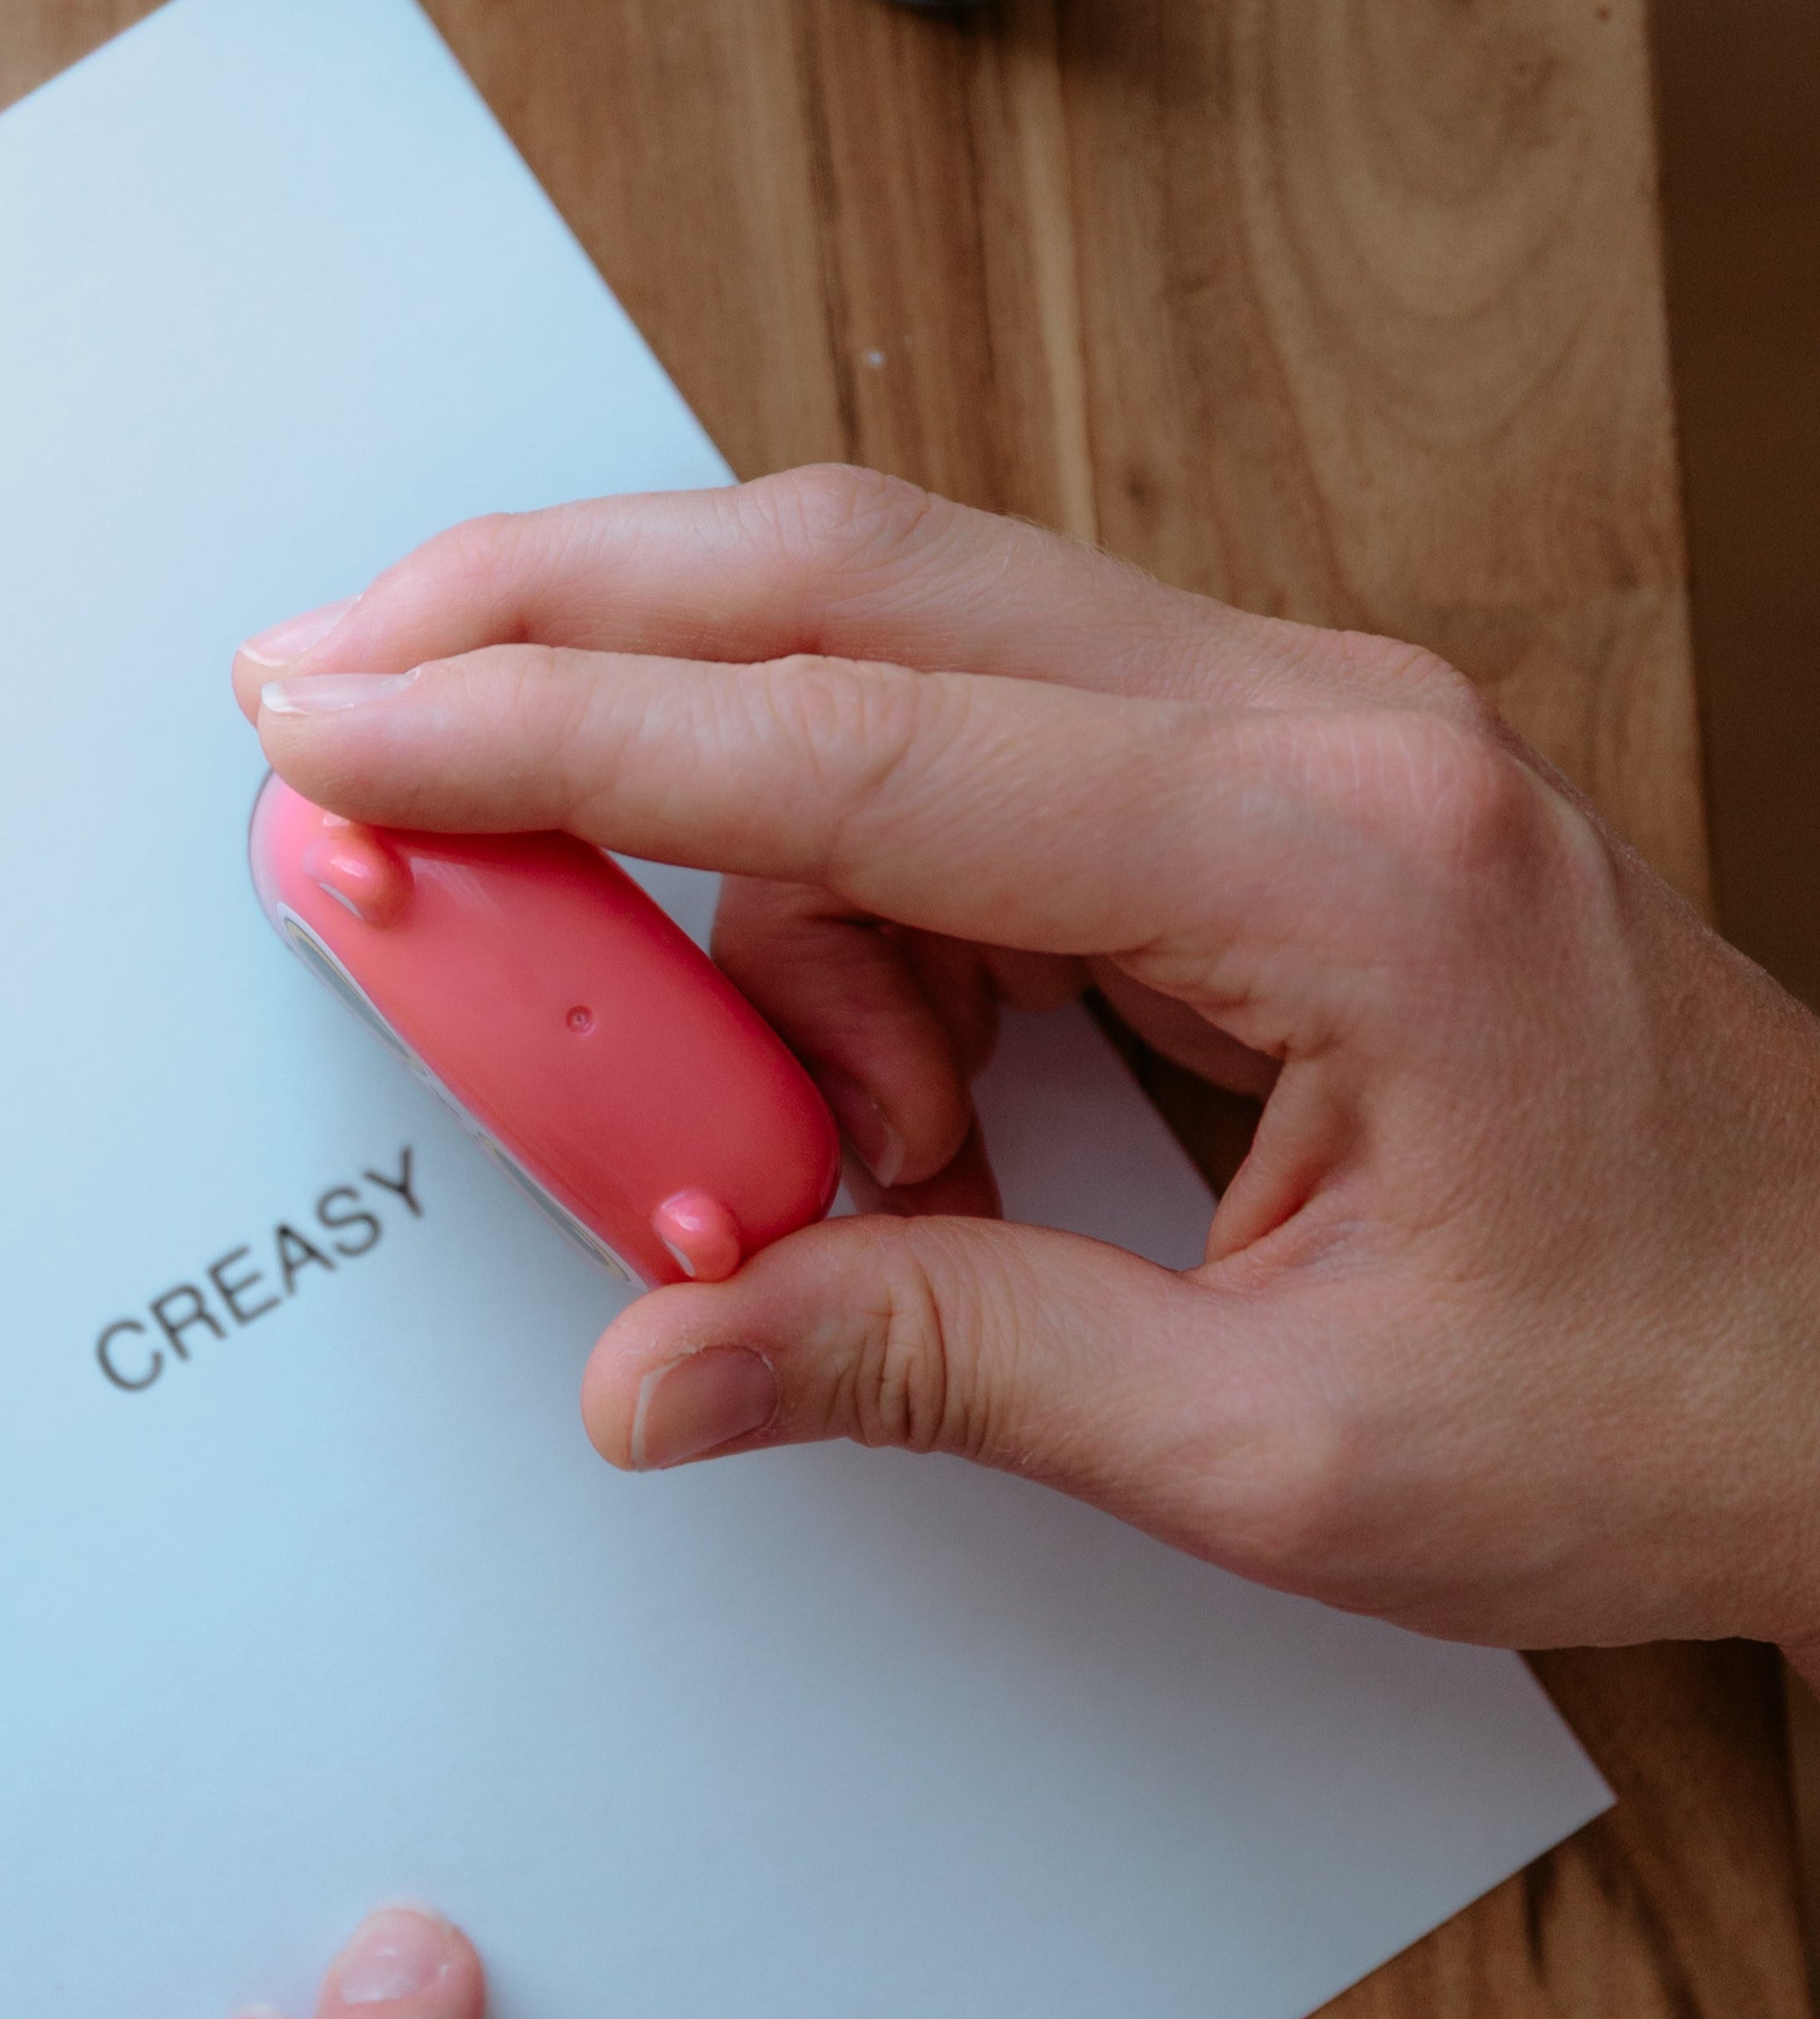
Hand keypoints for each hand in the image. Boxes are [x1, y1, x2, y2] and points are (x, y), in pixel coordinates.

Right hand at [234, 467, 1819, 1672]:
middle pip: (839, 572)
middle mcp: (1304, 716)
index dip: (551, 734)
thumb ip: (937, 1359)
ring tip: (794, 1145)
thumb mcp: (1280, 1446)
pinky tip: (890, 1092)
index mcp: (1333, 854)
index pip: (845, 744)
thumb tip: (662, 1357)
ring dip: (735, 859)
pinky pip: (957, 751)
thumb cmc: (1674, 1392)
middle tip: (345, 685)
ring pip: (880, 647)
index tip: (343, 729)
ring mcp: (1281, 716)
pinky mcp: (1245, 767)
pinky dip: (845, 895)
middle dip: (554, 618)